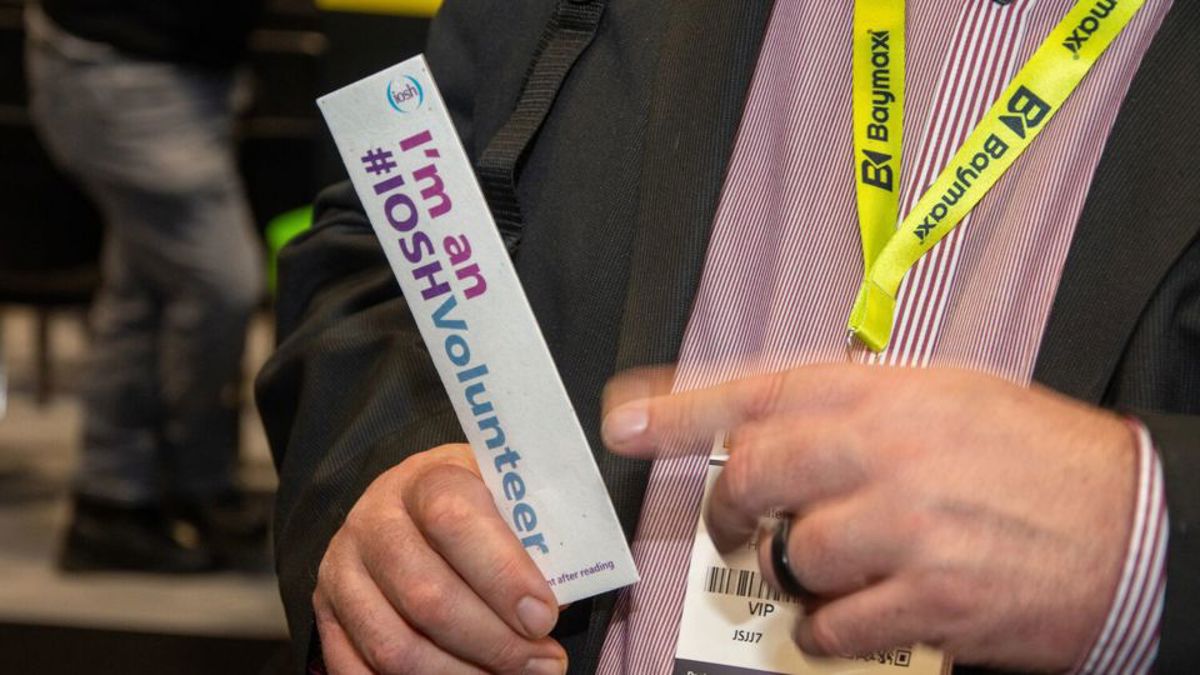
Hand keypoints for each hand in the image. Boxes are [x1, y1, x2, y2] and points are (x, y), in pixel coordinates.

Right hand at [313, 444, 566, 673]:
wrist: (412, 503)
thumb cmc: (480, 506)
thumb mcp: (509, 496)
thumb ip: (534, 535)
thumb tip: (561, 600)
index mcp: (425, 480)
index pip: (455, 520)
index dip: (503, 575)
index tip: (546, 617)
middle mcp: (373, 521)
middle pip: (426, 595)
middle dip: (494, 642)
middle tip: (546, 664)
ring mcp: (342, 570)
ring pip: (394, 645)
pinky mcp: (326, 614)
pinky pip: (360, 671)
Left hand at [602, 365, 1137, 671]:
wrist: (1135, 523)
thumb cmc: (1038, 458)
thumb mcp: (948, 396)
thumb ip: (857, 403)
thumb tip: (776, 422)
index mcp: (887, 391)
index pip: (758, 389)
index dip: (679, 408)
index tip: (625, 421)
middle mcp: (888, 449)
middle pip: (753, 476)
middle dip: (733, 509)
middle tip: (744, 524)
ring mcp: (906, 526)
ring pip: (791, 556)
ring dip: (798, 572)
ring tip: (840, 567)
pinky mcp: (929, 598)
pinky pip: (831, 624)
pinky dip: (829, 629)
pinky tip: (860, 614)